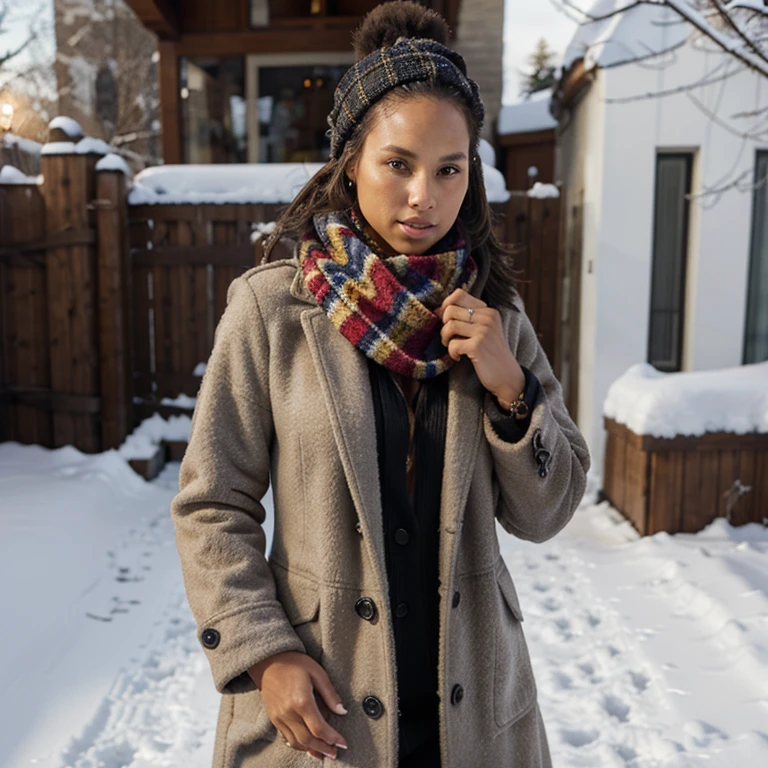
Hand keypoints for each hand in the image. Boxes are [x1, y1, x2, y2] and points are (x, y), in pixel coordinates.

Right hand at [248, 651, 347, 760]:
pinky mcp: (274, 718)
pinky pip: (286, 737)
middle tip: (335, 753)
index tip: (343, 743)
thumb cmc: (294, 663)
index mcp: (301, 701)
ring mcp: (279, 717)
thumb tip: (342, 711)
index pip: (319, 728)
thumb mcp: (317, 673)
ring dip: (311, 750)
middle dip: (323, 749)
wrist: (268, 661)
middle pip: (308, 739)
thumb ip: (330, 694)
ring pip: (296, 742)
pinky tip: (307, 745)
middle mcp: (289, 712)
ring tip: (323, 753)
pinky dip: (298, 744)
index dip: (332, 738)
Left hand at [435, 288, 524, 404]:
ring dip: (446, 339)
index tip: (446, 321)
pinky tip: (459, 358)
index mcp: (488, 311)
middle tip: (450, 339)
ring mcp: (483, 330)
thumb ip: (467, 318)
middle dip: (444, 326)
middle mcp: (487, 317)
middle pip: (450, 310)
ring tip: (453, 348)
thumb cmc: (491, 355)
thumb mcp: (484, 331)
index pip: (458, 294)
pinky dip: (452, 353)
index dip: (445, 305)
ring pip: (449, 325)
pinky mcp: (478, 345)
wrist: (507, 377)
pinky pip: (452, 344)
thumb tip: (438, 310)